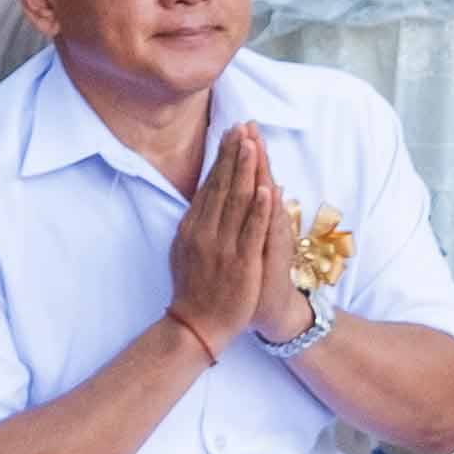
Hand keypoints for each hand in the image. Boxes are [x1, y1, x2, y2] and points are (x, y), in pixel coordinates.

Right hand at [167, 121, 289, 359]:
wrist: (197, 326)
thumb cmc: (195, 287)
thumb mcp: (185, 249)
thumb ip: (196, 221)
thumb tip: (204, 193)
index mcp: (192, 228)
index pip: (210, 185)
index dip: (222, 159)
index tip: (232, 134)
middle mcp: (205, 233)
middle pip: (222, 187)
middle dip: (234, 156)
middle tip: (243, 127)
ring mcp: (223, 247)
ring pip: (237, 203)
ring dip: (246, 172)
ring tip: (254, 145)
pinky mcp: (242, 262)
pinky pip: (253, 231)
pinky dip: (260, 209)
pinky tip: (268, 189)